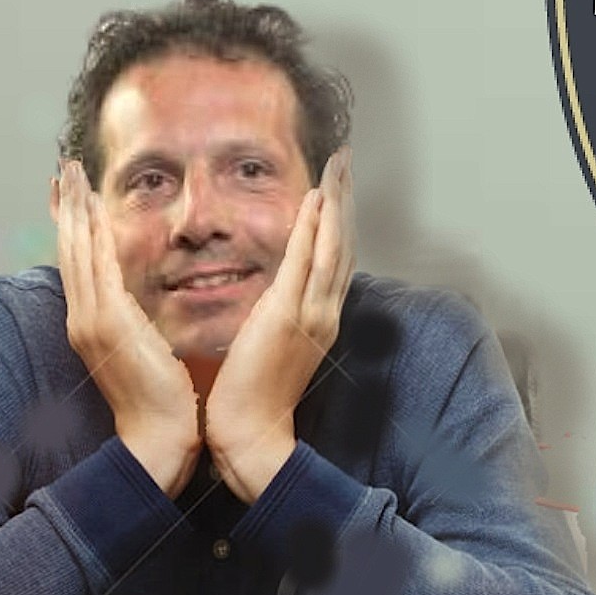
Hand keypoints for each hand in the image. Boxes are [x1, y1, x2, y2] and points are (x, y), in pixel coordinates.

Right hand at [53, 159, 199, 494]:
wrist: (157, 439)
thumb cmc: (158, 402)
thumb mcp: (143, 352)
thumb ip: (134, 325)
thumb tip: (137, 307)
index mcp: (90, 325)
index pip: (77, 264)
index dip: (72, 226)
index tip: (70, 194)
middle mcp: (82, 320)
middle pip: (69, 250)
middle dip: (67, 207)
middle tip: (65, 168)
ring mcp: (92, 322)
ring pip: (78, 253)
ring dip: (75, 211)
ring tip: (72, 175)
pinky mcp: (110, 326)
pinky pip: (99, 271)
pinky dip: (95, 238)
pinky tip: (95, 210)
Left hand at [202, 149, 353, 503]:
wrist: (249, 434)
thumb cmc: (252, 400)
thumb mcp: (270, 350)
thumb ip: (277, 320)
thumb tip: (272, 298)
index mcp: (318, 322)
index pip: (334, 262)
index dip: (339, 223)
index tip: (337, 189)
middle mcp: (323, 315)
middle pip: (343, 246)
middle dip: (345, 201)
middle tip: (346, 160)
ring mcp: (311, 316)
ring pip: (333, 248)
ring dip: (337, 203)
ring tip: (339, 166)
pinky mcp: (288, 318)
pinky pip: (307, 264)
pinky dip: (315, 230)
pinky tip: (317, 200)